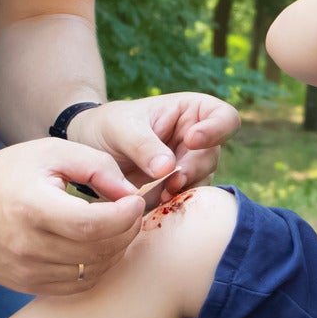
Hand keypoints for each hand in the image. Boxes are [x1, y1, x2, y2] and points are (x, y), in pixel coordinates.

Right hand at [0, 138, 148, 295]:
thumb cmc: (8, 174)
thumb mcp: (50, 153)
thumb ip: (97, 166)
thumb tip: (131, 193)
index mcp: (31, 208)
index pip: (92, 225)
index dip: (124, 216)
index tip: (135, 200)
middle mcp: (27, 246)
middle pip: (97, 251)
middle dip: (127, 231)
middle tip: (132, 212)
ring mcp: (26, 271)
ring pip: (92, 271)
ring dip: (115, 250)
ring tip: (116, 226)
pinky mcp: (28, 286)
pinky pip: (78, 285)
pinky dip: (98, 267)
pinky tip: (98, 245)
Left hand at [67, 93, 238, 199]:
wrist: (90, 150)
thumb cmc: (108, 126)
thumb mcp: (121, 127)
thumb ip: (143, 145)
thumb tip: (168, 169)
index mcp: (191, 112)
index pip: (225, 118)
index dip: (216, 130)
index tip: (192, 140)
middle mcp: (197, 140)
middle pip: (213, 156)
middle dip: (193, 169)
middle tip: (171, 180)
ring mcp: (188, 168)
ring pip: (203, 183)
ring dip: (184, 190)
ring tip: (160, 193)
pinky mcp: (176, 191)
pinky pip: (185, 202)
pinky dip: (173, 205)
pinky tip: (155, 203)